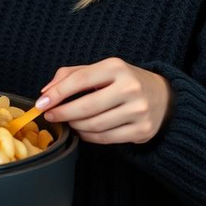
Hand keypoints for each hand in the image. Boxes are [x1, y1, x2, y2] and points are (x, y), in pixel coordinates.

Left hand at [35, 57, 172, 144]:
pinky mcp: (142, 130)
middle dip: (62, 113)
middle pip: (85, 106)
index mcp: (116, 67)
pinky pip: (106, 138)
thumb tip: (46, 91)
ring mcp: (138, 110)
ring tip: (70, 122)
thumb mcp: (101, 69)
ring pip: (94, 125)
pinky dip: (89, 137)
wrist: (163, 97)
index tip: (41, 103)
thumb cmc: (123, 81)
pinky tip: (84, 131)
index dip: (57, 93)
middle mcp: (129, 87)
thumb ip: (71, 75)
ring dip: (75, 126)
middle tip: (51, 116)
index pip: (79, 79)